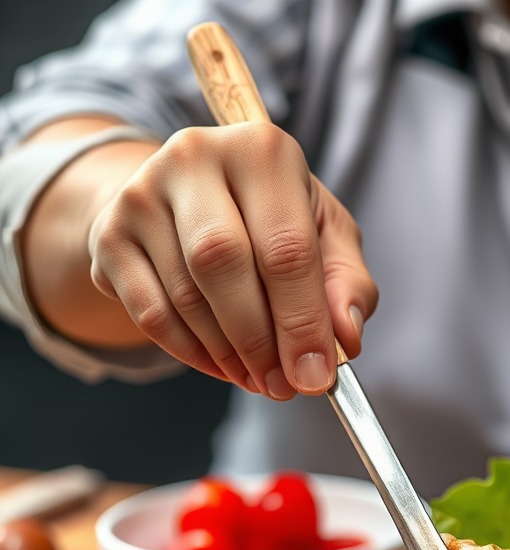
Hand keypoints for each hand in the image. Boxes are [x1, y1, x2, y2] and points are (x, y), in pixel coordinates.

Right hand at [87, 123, 376, 399]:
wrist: (194, 197)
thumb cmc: (277, 219)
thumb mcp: (327, 238)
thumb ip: (347, 285)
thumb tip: (347, 337)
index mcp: (263, 152)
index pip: (286, 247)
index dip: (303, 322)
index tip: (317, 376)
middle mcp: (195, 157)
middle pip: (223, 264)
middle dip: (260, 341)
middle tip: (283, 386)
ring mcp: (142, 193)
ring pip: (185, 295)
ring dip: (228, 354)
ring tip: (260, 378)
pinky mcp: (109, 233)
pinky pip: (150, 313)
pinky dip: (191, 353)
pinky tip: (223, 366)